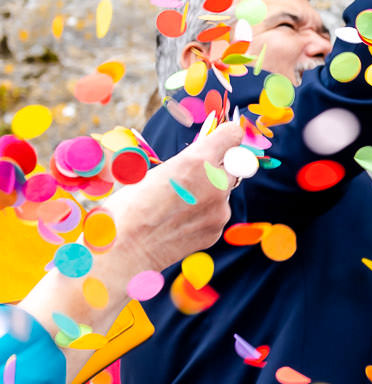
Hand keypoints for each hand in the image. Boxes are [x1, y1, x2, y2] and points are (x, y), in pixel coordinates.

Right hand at [95, 121, 240, 283]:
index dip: (227, 133)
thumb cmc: (126, 206)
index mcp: (197, 161)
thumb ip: (184, 162)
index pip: (231, 136)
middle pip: (235, 164)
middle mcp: (216, 184)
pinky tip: (178, 219)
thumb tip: (203, 154)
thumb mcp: (151, 171)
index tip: (224, 133)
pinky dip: (204, 212)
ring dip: (209, 190)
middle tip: (200, 167)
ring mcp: (220, 210)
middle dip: (221, 163)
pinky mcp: (217, 230)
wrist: (124, 250)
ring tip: (178, 200)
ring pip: (223, 191)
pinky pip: (216, 213)